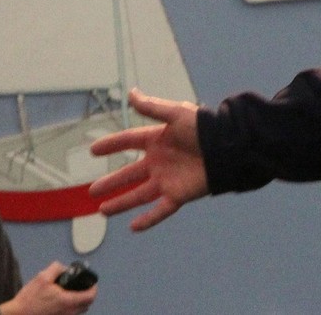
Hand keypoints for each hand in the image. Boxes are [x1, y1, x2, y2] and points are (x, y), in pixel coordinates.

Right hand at [1, 262, 97, 314]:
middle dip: (87, 295)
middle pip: (87, 305)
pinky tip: (62, 302)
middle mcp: (68, 313)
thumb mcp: (42, 277)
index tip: (91, 282)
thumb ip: (56, 268)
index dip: (93, 288)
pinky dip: (71, 308)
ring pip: (79, 311)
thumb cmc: (28, 299)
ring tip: (73, 293)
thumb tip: (64, 268)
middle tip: (82, 287)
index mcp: (67, 301)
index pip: (90, 296)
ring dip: (80, 302)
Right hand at [88, 89, 207, 231]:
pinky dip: (148, 220)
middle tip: (91, 190)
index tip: (93, 150)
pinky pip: (160, 210)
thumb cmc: (204, 127)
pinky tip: (133, 227)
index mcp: (158, 139)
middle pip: (129, 173)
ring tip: (101, 210)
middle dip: (111, 182)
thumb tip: (132, 94)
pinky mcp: (179, 195)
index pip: (129, 141)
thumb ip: (152, 107)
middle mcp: (160, 161)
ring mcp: (168, 179)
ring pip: (139, 194)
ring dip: (121, 203)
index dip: (112, 144)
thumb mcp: (176, 114)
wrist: (228, 147)